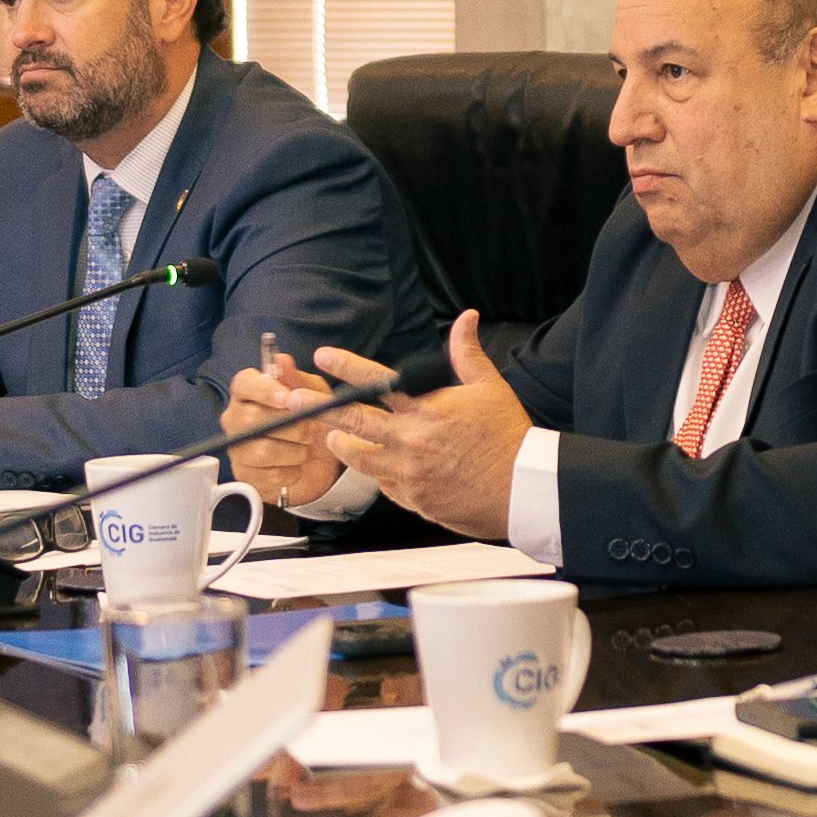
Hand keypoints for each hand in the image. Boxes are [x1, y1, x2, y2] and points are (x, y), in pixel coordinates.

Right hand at [221, 356, 346, 508]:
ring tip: (305, 446)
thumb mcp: (314, 394)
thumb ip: (298, 379)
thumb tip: (282, 360)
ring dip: (296, 450)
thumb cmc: (312, 420)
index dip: (265, 390)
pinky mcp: (246, 474)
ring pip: (263, 450)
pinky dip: (293, 471)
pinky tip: (296, 464)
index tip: (288, 397)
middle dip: (291, 426)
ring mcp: (238, 447)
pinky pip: (270, 474)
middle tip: (310, 428)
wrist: (320, 461)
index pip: (244, 384)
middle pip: (251, 420)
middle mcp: (236, 417)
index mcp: (249, 391)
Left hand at [312, 311, 531, 539]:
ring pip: (359, 457)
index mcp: (427, 408)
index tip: (324, 356)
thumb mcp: (490, 388)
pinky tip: (373, 467)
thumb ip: (467, 354)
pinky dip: (377, 473)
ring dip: (342, 444)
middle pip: (353, 421)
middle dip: (319, 408)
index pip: (377, 381)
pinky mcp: (414, 498)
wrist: (522, 489)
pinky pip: (384, 484)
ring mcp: (408, 471)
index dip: (347, 366)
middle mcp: (411, 439)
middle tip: (293, 399)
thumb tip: (465, 318)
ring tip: (331, 437)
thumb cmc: (508, 437)